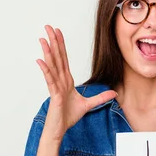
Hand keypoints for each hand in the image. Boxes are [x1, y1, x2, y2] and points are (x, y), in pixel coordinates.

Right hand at [36, 25, 116, 139]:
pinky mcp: (54, 95)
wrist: (60, 129)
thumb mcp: (89, 104)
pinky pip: (50, 80)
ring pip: (52, 66)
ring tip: (43, 39)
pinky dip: (45, 70)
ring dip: (48, 52)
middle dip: (54, 42)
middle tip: (48, 27)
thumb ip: (100, 97)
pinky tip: (41, 60)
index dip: (62, 45)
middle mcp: (60, 81)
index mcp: (66, 80)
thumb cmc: (68, 116)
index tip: (58, 32)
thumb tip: (114, 93)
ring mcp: (56, 87)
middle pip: (57, 58)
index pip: (64, 59)